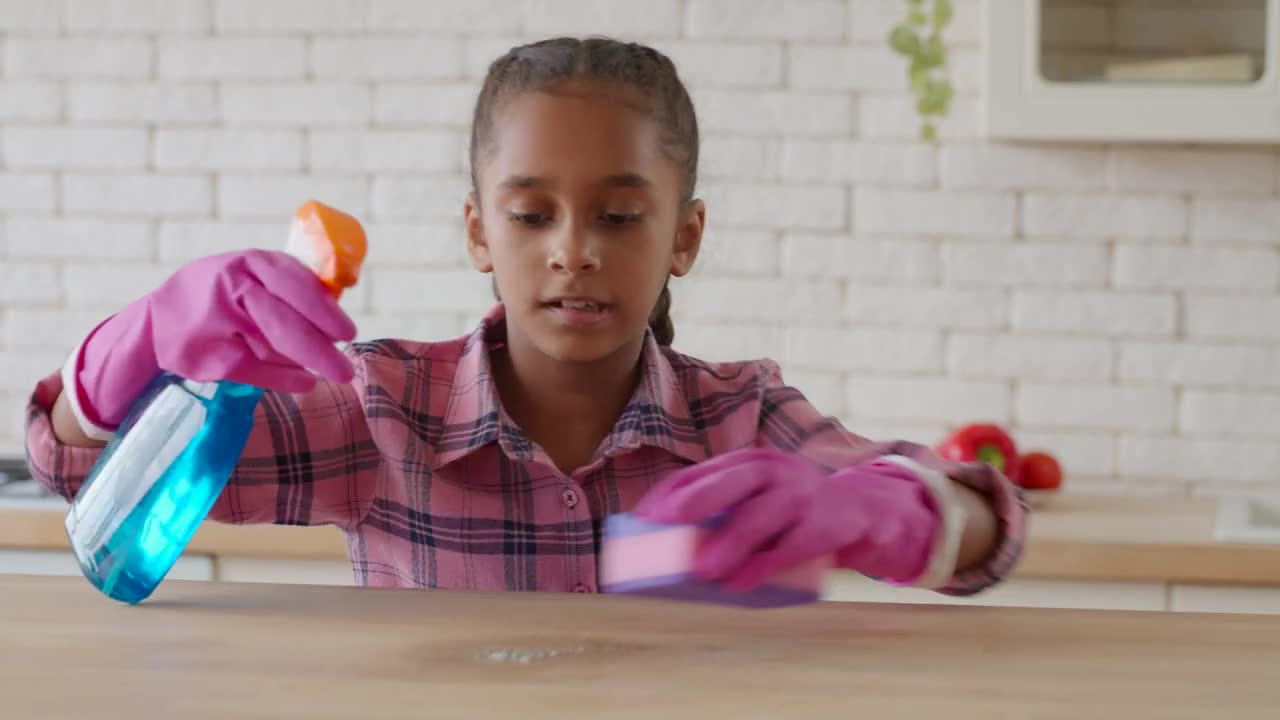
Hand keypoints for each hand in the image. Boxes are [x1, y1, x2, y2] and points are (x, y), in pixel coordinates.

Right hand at [69, 249, 356, 432]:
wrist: (155, 322)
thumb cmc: (220, 295)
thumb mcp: (249, 273)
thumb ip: (289, 282)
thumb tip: (340, 301)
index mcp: (249, 262)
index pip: (294, 283)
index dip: (324, 311)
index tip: (347, 332)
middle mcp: (231, 288)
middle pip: (284, 322)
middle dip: (320, 349)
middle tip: (345, 370)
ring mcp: (217, 322)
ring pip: (273, 348)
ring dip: (303, 363)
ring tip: (326, 370)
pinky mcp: (209, 355)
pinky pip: (257, 371)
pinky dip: (285, 379)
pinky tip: (304, 382)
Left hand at [632, 448, 944, 591]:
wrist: (869, 511)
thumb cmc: (797, 511)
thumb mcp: (762, 498)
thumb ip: (726, 513)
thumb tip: (670, 549)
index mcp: (754, 462)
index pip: (706, 471)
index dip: (674, 491)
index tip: (645, 516)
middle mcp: (778, 471)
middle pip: (736, 478)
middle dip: (698, 498)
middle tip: (664, 522)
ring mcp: (805, 495)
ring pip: (764, 513)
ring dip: (730, 541)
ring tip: (700, 571)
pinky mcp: (828, 524)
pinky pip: (792, 545)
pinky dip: (764, 565)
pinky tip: (740, 584)